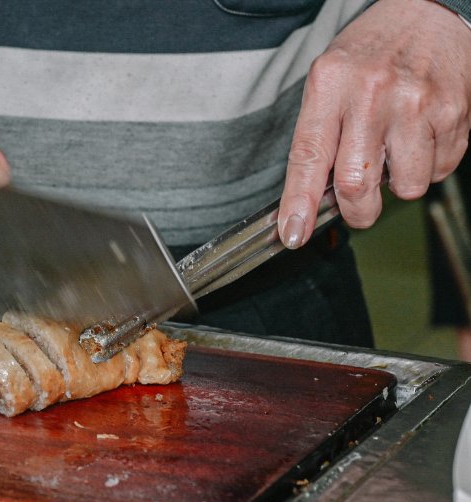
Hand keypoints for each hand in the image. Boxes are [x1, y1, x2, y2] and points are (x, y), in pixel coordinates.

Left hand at [278, 0, 470, 247]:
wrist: (430, 13)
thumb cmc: (371, 52)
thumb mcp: (328, 79)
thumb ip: (317, 134)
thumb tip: (310, 199)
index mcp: (330, 84)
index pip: (308, 156)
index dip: (300, 204)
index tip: (293, 234)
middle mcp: (373, 94)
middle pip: (356, 185)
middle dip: (356, 212)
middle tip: (358, 207)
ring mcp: (417, 104)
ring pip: (405, 186)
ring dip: (398, 185)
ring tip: (393, 153)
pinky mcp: (454, 113)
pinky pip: (439, 170)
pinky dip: (427, 166)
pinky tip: (419, 137)